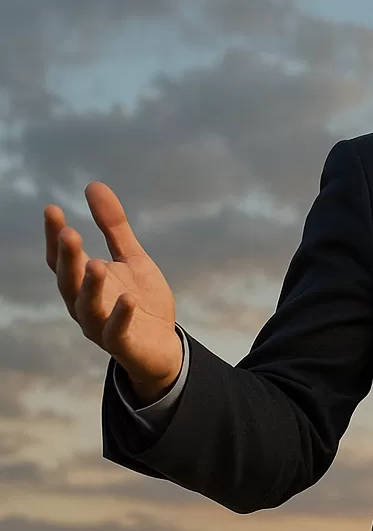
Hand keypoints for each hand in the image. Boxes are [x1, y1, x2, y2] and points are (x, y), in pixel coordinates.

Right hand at [44, 182, 182, 403]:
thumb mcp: (131, 257)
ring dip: (89, 287)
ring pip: (87, 307)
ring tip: (96, 264)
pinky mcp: (123, 342)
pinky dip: (121, 315)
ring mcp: (100, 326)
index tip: (52, 209)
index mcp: (83, 282)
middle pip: (68, 281)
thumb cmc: (140, 299)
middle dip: (68, 258)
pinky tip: (128, 298)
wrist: (162, 345)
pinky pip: (117, 330)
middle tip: (69, 233)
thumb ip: (113, 226)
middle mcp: (83, 304)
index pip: (61, 258)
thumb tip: (93, 185)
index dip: (54, 236)